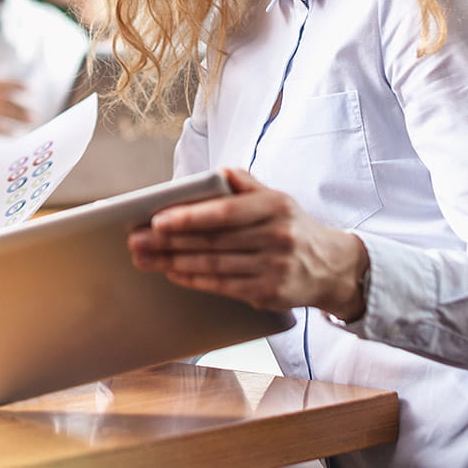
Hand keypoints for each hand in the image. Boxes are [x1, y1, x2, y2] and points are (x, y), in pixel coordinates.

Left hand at [127, 169, 369, 320]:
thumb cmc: (291, 226)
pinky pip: (222, 286)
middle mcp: (276, 236)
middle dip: (168, 241)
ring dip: (172, 261)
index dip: (189, 216)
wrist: (332, 266)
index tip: (156, 218)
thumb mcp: (276, 197)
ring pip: (213, 265)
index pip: (224, 211)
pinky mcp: (268, 293)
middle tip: (136, 239)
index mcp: (274, 206)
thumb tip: (214, 174)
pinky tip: (172, 272)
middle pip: (212, 240)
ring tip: (145, 257)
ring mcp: (273, 267)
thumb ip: (244, 184)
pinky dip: (193, 279)